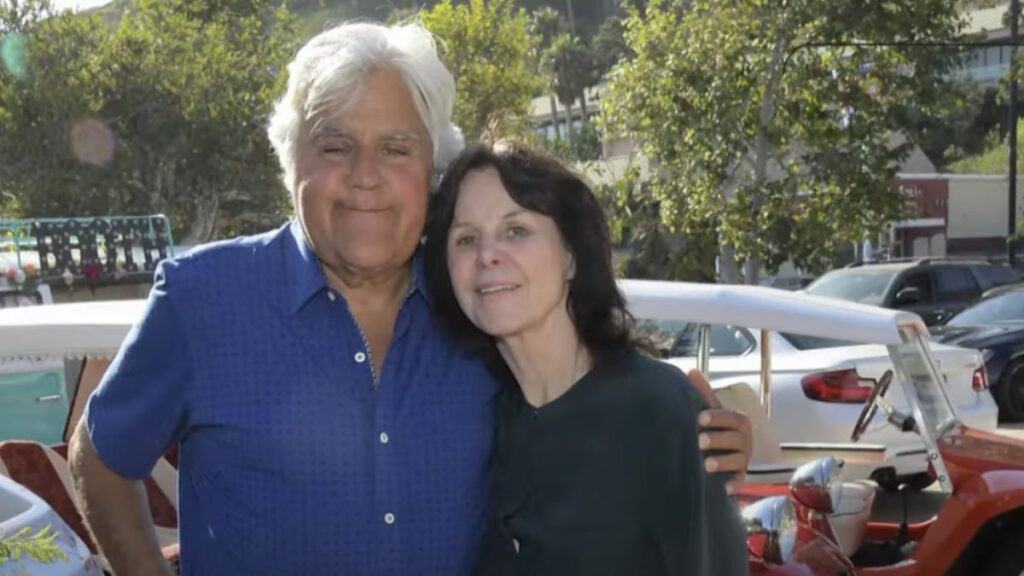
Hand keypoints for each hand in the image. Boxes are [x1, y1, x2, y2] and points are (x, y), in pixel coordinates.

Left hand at [688, 369, 751, 494]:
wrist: (723, 456)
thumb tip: (691, 370)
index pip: (731, 417)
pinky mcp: (740, 477)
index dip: (717, 417)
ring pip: (738, 460)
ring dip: (723, 462)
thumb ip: (703, 393)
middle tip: (699, 441)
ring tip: (706, 465)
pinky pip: (740, 481)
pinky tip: (725, 488)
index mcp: (738, 422)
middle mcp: (745, 440)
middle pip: (735, 438)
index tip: (700, 418)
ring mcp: (743, 460)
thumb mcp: (710, 411)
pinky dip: (734, 484)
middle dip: (718, 439)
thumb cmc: (716, 429)